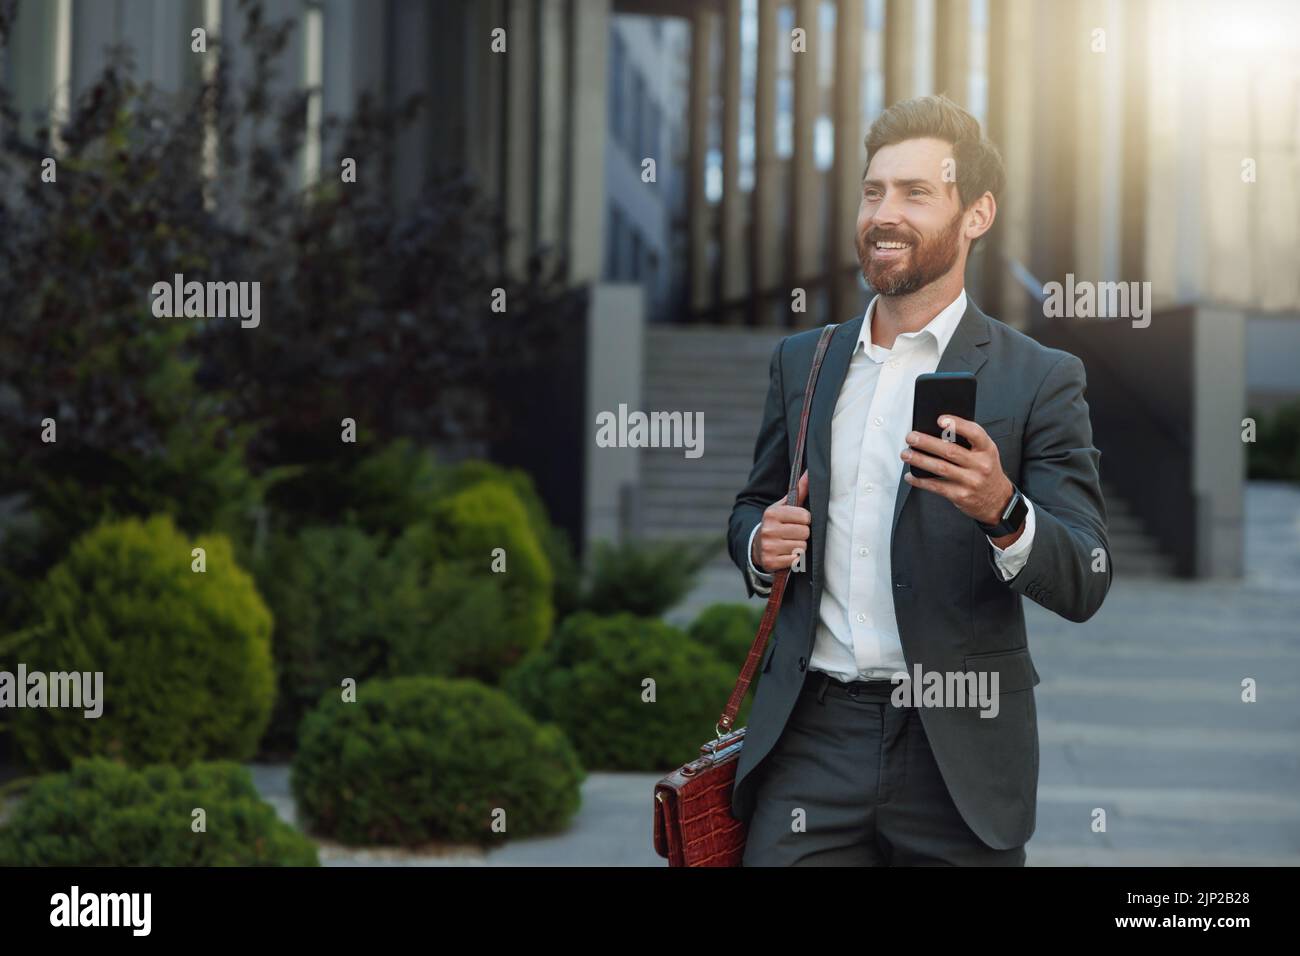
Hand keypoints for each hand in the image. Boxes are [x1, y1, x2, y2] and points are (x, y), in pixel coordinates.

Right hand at [753, 470, 810, 571]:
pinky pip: (795, 560)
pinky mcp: (770, 562)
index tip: (797, 521)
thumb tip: (809, 472)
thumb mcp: (784, 506)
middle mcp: (768, 529)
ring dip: (798, 547)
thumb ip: (799, 490)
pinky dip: (793, 559)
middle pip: (804, 532)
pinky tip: (785, 554)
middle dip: (802, 534)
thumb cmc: (776, 524)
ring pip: (801, 547)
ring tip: (788, 543)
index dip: (805, 520)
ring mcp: (768, 547)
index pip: (805, 516)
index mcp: (772, 513)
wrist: (756, 546)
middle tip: (792, 534)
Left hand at [900, 415, 1014, 526]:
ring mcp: (971, 481)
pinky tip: (911, 476)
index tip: (941, 420)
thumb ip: (969, 441)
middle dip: (927, 443)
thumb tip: (939, 430)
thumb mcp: (986, 453)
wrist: (998, 500)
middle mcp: (981, 465)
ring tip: (906, 454)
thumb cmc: (987, 471)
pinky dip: (921, 481)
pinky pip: (937, 486)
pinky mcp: (961, 495)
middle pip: (950, 451)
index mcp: (987, 449)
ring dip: (920, 460)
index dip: (958, 425)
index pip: (975, 433)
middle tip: (911, 437)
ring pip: (940, 468)